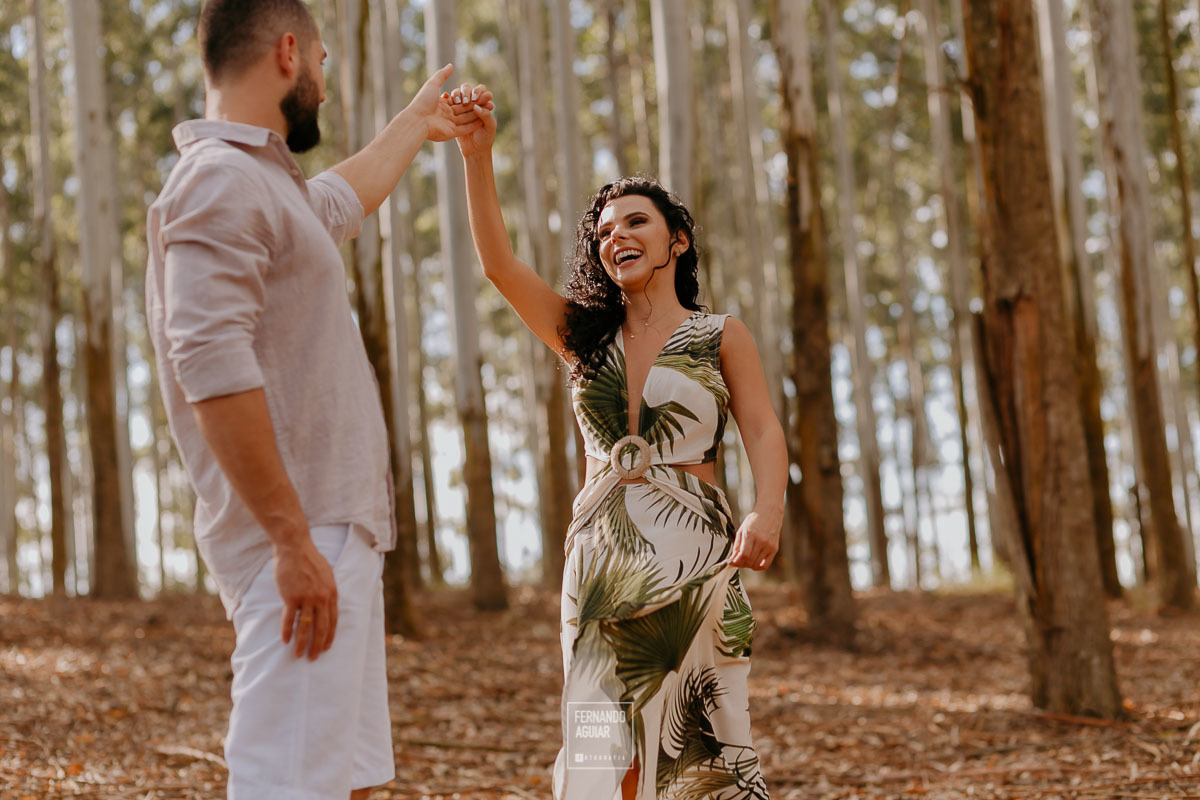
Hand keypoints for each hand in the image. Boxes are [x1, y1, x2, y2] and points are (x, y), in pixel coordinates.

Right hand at [275, 536, 338, 659]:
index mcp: (332, 593)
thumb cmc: (311, 560)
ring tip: (298, 655)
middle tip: (313, 658)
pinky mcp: (291, 597)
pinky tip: (285, 640)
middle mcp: (321, 598)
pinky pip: (289, 618)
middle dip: (317, 645)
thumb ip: (328, 591)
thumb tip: (328, 606)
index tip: (325, 648)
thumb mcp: (328, 575)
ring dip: (302, 643)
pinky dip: (287, 631)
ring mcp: (306, 598)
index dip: (329, 636)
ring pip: (305, 627)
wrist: (295, 548)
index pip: (333, 620)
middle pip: (321, 627)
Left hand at [407, 64, 489, 141]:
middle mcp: (445, 115)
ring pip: (466, 119)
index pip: (458, 101)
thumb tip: (451, 65)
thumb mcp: (432, 84)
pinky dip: (474, 125)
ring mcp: (449, 125)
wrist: (417, 120)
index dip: (468, 98)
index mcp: (441, 105)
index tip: (478, 94)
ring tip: (488, 109)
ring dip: (476, 114)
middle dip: (474, 106)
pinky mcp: (451, 133)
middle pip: (463, 110)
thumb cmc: (423, 101)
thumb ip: (442, 75)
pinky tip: (483, 120)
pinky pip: (465, 129)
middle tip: (486, 100)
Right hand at [448, 82, 495, 157]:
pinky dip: (448, 99)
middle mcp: (472, 102)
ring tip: (457, 101)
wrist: (475, 150)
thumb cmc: (485, 138)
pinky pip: (449, 102)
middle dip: (466, 92)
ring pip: (457, 94)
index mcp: (483, 103)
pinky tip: (447, 99)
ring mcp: (462, 107)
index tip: (475, 98)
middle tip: (466, 101)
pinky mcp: (452, 112)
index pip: (481, 90)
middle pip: (467, 89)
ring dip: (457, 95)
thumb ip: (486, 116)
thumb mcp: (489, 127)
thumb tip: (476, 106)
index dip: (478, 91)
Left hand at [729, 509, 779, 570]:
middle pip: (750, 561)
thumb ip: (737, 545)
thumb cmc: (753, 521)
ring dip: (748, 566)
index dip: (736, 562)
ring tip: (745, 561)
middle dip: (741, 564)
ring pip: (756, 564)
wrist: (770, 513)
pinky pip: (766, 565)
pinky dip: (758, 567)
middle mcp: (761, 541)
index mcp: (751, 534)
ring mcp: (769, 545)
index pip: (744, 555)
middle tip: (738, 562)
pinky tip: (753, 563)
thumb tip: (733, 559)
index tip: (732, 562)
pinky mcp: (774, 549)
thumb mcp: (742, 530)